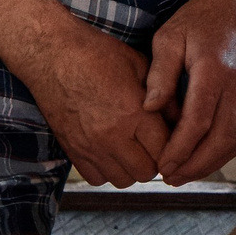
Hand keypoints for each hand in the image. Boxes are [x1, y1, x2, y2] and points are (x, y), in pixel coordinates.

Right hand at [24, 24, 170, 187]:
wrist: (52, 55)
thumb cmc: (98, 54)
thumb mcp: (141, 66)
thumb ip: (164, 96)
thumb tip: (182, 120)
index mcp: (133, 112)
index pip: (166, 149)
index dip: (174, 145)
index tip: (172, 136)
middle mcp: (112, 135)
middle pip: (146, 171)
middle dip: (155, 160)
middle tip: (154, 144)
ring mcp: (90, 146)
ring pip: (123, 180)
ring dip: (132, 168)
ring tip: (134, 148)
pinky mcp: (72, 151)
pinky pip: (97, 178)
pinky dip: (108, 171)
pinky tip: (112, 152)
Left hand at [144, 0, 235, 185]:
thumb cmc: (201, 18)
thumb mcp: (170, 37)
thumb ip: (160, 74)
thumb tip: (149, 109)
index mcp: (213, 71)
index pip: (198, 122)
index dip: (179, 150)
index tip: (162, 166)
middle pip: (220, 139)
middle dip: (195, 165)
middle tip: (171, 178)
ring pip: (235, 140)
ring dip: (211, 163)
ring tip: (185, 174)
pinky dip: (226, 151)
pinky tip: (207, 158)